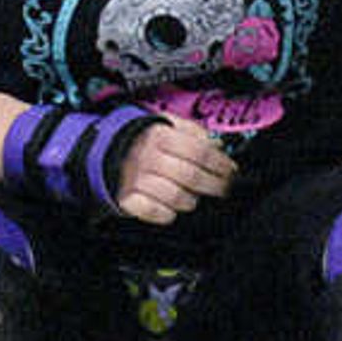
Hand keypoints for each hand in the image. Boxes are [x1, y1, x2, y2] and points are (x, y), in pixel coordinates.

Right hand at [106, 116, 234, 225]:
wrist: (111, 153)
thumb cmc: (147, 142)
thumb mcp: (169, 126)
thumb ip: (195, 132)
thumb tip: (218, 146)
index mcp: (161, 136)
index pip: (200, 152)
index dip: (221, 165)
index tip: (231, 172)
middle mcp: (148, 157)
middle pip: (191, 176)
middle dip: (214, 186)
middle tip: (222, 188)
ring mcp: (137, 179)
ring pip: (176, 197)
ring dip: (191, 201)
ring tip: (194, 197)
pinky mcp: (128, 199)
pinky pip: (154, 212)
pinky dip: (168, 214)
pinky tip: (172, 210)